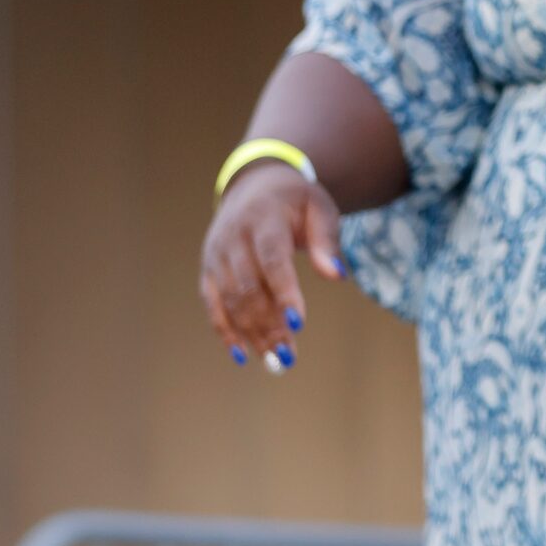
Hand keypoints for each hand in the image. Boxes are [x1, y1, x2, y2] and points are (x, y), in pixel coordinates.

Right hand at [198, 161, 344, 369]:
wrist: (256, 185)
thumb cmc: (296, 200)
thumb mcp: (319, 209)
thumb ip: (326, 241)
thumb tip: (337, 276)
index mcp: (263, 218)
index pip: (272, 259)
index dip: (283, 292)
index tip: (298, 324)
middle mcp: (233, 237)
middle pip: (249, 287)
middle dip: (268, 324)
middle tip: (288, 356)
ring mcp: (216, 254)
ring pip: (231, 300)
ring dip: (252, 333)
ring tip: (276, 360)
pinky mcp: (208, 269)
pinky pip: (213, 304)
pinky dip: (225, 330)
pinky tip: (242, 354)